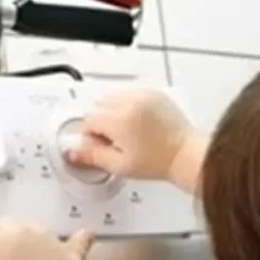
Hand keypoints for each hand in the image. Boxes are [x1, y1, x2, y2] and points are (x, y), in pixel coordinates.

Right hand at [68, 90, 196, 182]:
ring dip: (113, 112)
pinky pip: (130, 94)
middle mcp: (130, 102)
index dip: (90, 136)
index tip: (99, 145)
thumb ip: (93, 156)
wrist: (186, 155)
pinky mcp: (154, 94)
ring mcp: (143, 95)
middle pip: (98, 106)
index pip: (88, 120)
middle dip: (101, 122)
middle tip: (115, 141)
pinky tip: (138, 124)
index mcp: (119, 120)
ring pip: (112, 98)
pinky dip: (128, 105)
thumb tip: (74, 153)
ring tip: (128, 132)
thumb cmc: (159, 162)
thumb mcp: (120, 165)